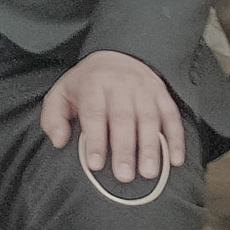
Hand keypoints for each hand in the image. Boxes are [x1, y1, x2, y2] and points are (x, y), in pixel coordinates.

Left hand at [44, 46, 186, 186]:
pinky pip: (171, 116)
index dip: (96, 140)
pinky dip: (175, 138)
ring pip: (149, 118)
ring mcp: (144, 89)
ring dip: (151, 147)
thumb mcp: (61, 94)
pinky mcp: (162, 94)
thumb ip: (53, 118)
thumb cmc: (87, 83)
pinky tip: (175, 159)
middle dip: (125, 149)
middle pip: (123, 118)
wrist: (117, 54)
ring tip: (149, 172)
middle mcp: (121, 85)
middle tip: (125, 176)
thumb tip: (59, 141)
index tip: (96, 164)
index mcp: (94, 84)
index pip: (94, 113)